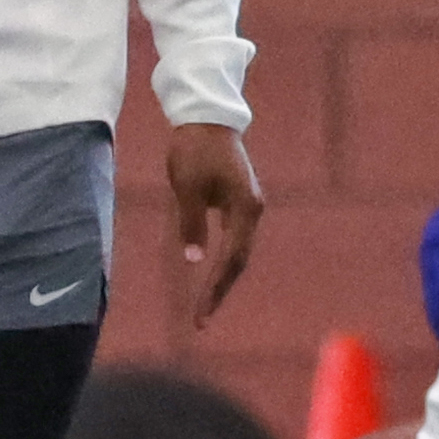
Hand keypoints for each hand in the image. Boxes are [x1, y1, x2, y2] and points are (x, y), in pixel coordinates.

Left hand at [166, 124, 262, 324]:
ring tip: (204, 306)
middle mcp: (252, 211)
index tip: (200, 314)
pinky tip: (211, 278)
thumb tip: (194, 260)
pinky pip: (234, 240)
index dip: (215, 289)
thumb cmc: (194, 149)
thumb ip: (192, 224)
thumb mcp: (186, 187)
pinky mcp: (239, 203)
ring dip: (222, 279)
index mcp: (244, 209)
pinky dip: (223, 262)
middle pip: (238, 261)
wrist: (207, 117)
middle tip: (200, 321)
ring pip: (238, 253)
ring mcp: (248, 207)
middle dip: (219, 291)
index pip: (230, 260)